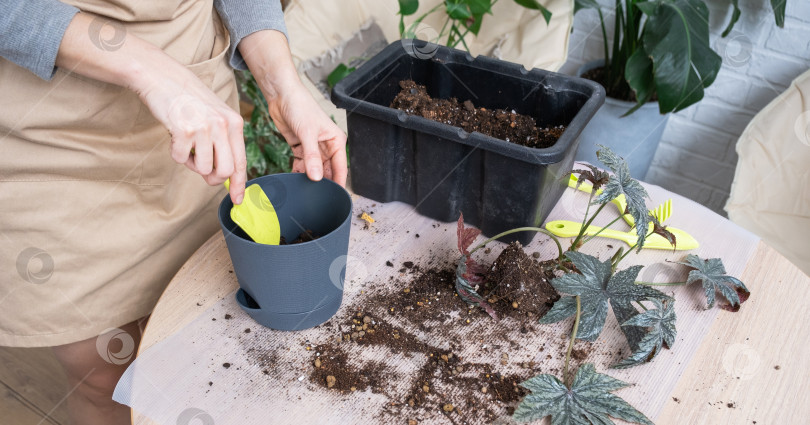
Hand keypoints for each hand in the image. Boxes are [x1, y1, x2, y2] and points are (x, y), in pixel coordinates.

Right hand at [136, 71, 246, 202]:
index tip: (237, 199)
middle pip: (224, 171)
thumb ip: (223, 142)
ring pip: (202, 168)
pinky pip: (180, 159)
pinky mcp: (184, 131)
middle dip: (212, 177)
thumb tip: (224, 175)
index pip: (241, 161)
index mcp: (234, 123)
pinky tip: (175, 136)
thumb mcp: (216, 116)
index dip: (239, 184)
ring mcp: (204, 128)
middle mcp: (223, 126)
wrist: (162, 77)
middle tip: (200, 168)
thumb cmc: (189, 98)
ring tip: (186, 145)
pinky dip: (175, 153)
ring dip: (191, 163)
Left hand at [239, 30, 347, 186]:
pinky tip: (294, 179)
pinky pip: (302, 165)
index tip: (335, 198)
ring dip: (309, 178)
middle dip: (323, 182)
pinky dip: (299, 172)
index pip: (341, 167)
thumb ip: (312, 157)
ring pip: (314, 170)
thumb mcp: (307, 133)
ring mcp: (313, 148)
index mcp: (336, 141)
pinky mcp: (300, 148)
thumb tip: (317, 177)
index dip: (339, 183)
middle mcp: (327, 146)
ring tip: (304, 190)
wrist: (281, 95)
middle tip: (316, 196)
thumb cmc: (300, 106)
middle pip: (328, 170)